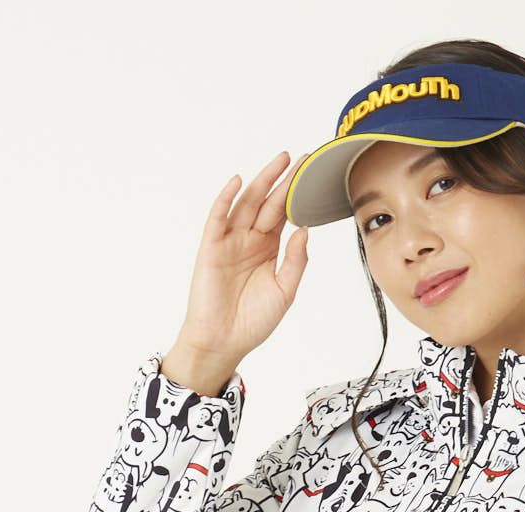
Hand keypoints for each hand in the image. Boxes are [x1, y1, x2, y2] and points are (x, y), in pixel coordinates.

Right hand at [172, 150, 311, 369]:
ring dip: (261, 182)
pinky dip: (226, 199)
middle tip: (301, 157)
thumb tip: (305, 229)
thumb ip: (296, 261)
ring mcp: (230, 241)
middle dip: (284, 180)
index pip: (285, 215)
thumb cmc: (253, 320)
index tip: (313, 176)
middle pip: (268, 203)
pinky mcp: (211, 248)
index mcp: (269, 249)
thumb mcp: (285, 291)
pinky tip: (238, 182)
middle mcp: (250, 240)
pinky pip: (218, 218)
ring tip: (280, 161)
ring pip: (247, 204)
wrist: (225, 341)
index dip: (297, 196)